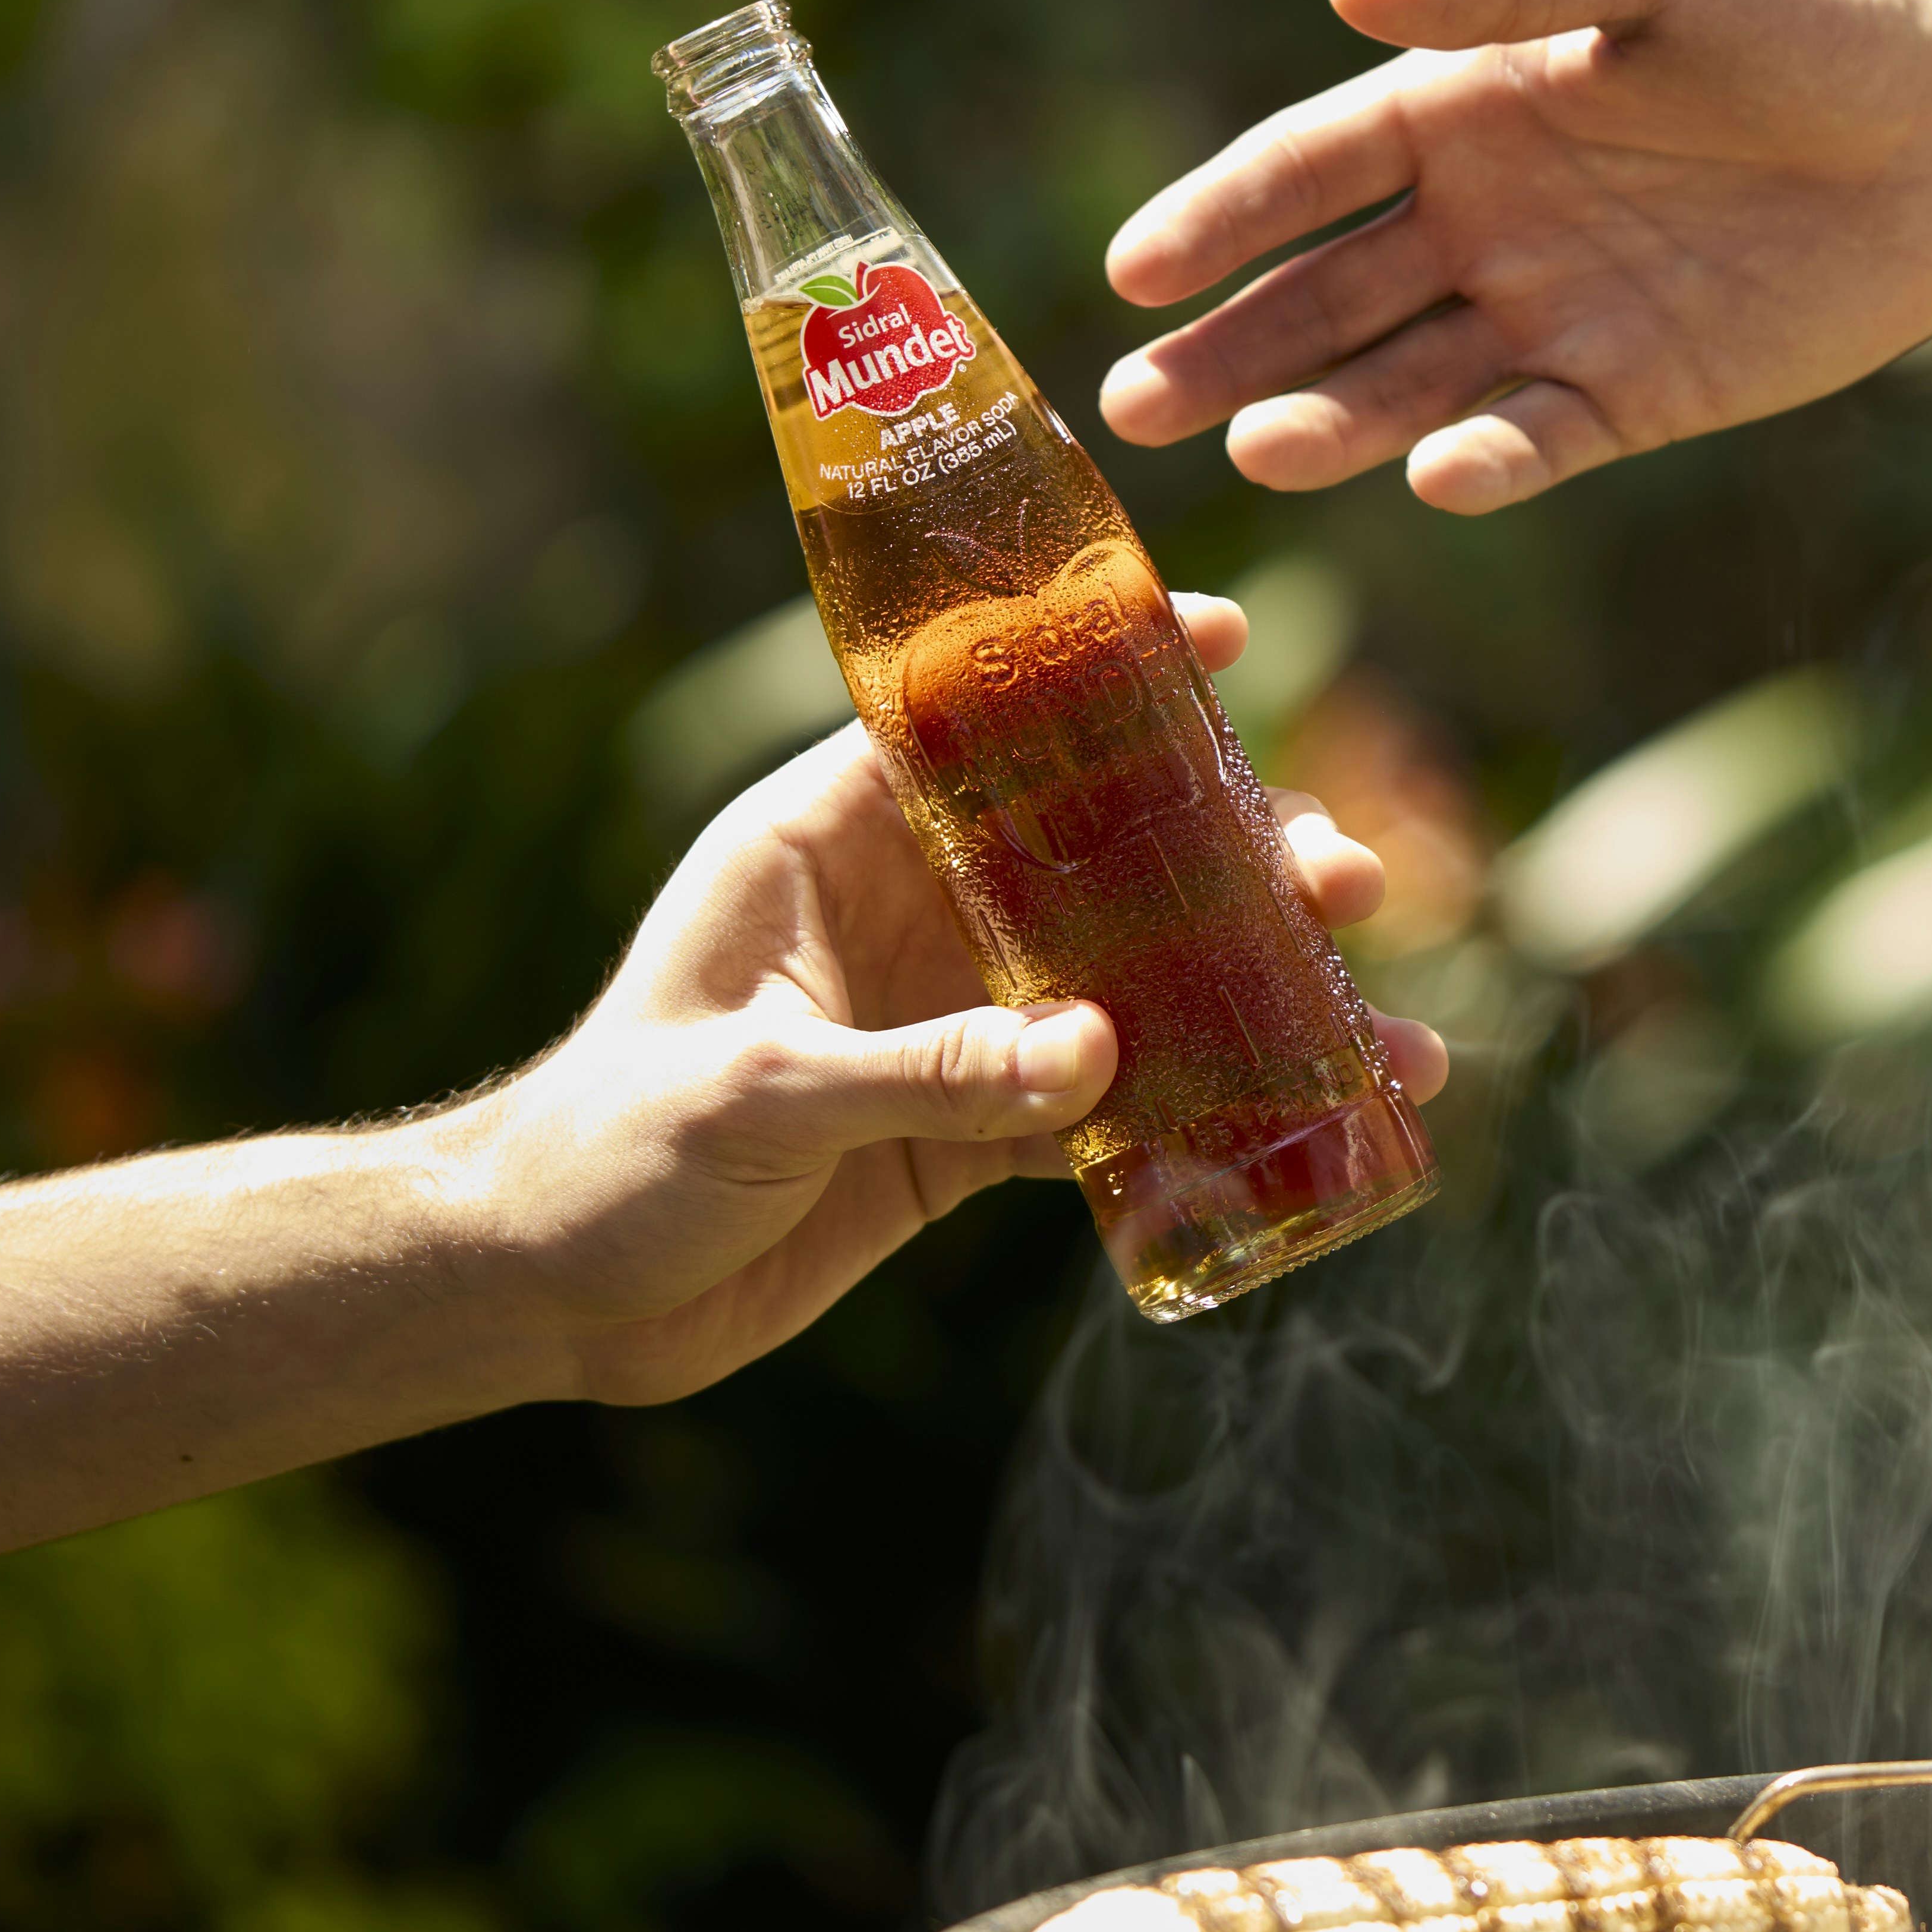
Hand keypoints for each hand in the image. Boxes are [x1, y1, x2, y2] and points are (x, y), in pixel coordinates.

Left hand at [457, 593, 1448, 1399]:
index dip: (1099, 672)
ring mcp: (948, 1018)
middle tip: (1351, 881)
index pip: (974, 720)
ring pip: (1132, 983)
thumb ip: (929, 1070)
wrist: (552, 1293)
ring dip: (1250, 1001)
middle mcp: (904, 911)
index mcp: (827, 842)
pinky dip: (1204, 1122)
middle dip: (1235, 862)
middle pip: (1098, 852)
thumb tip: (1102, 1050)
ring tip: (1378, 1031)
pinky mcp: (967, 1129)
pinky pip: (1109, 1110)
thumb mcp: (754, 1094)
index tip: (1222, 638)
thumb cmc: (609, 1151)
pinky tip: (1302, 1130)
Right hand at [1099, 0, 1931, 510]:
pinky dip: (1489, 464)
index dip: (1223, 216)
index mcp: (1467, 110)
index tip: (1134, 269)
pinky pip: (1543, 440)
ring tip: (1259, 454)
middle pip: (1329, 297)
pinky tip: (1438, 475)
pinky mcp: (1641, 396)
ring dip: (1334, 422)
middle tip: (1138, 406)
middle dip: (1233, 348)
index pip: (1312, 168)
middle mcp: (1489, 224)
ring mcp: (1557, 317)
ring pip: (1412, 385)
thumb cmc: (1805, 7)